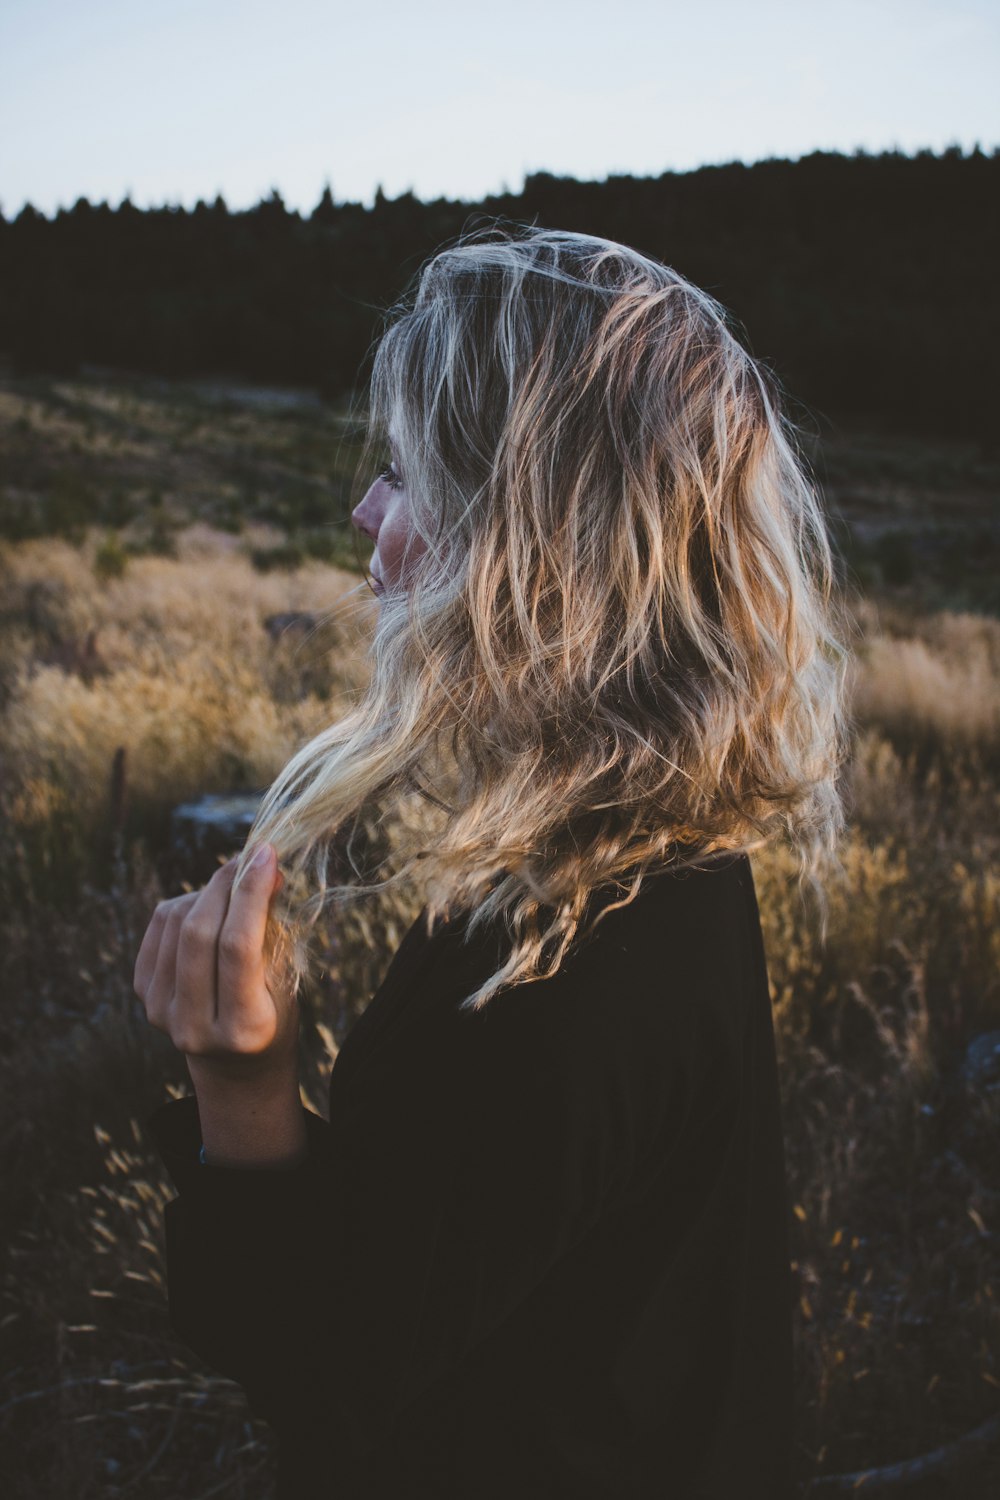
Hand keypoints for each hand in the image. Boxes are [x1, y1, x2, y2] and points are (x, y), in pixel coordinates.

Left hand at [134, 845, 297, 1087]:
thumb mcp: (285, 979)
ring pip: (177, 922)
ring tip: (236, 894)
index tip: (266, 853)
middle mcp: (194, 1028)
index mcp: (243, 1029)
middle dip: (226, 883)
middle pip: (199, 933)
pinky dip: (187, 904)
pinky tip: (210, 909)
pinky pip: (161, 925)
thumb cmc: (273, 1011)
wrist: (234, 1061)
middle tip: (250, 857)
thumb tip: (263, 867)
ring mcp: (161, 1013)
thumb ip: (272, 928)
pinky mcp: (143, 994)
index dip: (251, 893)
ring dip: (210, 893)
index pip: (238, 948)